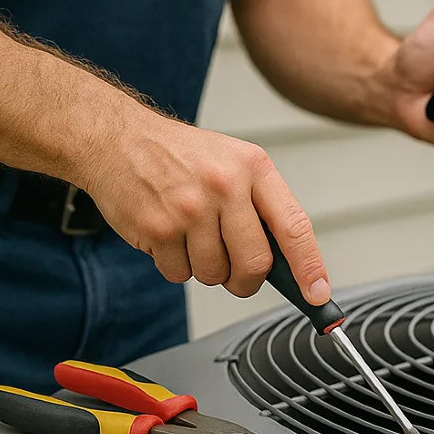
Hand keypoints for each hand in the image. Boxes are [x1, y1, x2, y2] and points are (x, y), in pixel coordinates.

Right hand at [80, 117, 329, 302]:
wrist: (116, 139)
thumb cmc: (179, 156)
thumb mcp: (232, 161)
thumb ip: (260, 206)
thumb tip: (286, 262)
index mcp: (253, 167)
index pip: (293, 226)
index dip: (309, 266)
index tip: (317, 294)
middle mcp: (224, 186)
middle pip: (253, 264)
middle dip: (245, 280)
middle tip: (236, 275)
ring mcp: (189, 208)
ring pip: (214, 274)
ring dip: (204, 268)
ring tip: (190, 235)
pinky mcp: (157, 228)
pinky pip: (178, 274)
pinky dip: (175, 265)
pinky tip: (168, 234)